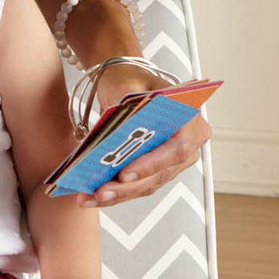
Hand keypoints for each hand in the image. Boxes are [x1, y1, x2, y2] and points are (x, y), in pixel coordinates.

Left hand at [76, 70, 210, 207]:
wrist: (126, 83)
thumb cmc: (131, 80)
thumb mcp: (129, 84)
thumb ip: (129, 102)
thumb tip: (121, 129)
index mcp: (190, 120)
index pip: (175, 149)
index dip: (151, 164)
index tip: (124, 173)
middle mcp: (186, 146)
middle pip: (159, 174)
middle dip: (128, 187)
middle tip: (101, 192)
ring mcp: (171, 162)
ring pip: (146, 185)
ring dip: (117, 195)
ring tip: (89, 198)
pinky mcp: (153, 172)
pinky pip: (136, 187)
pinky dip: (114, 194)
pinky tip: (89, 197)